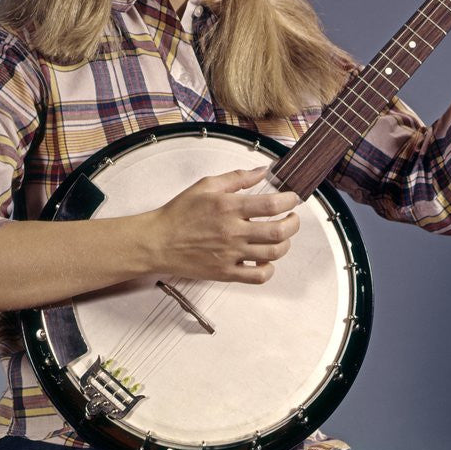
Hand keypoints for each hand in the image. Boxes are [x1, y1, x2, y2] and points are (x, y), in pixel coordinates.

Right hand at [151, 167, 299, 283]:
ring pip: (272, 254)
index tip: (293, 199)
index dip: (290, 201)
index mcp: (229, 207)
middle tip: (292, 218)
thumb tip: (262, 171)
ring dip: (285, 245)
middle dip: (293, 223)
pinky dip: (268, 269)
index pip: (272, 205)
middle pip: (279, 231)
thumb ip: (237, 177)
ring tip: (282, 237)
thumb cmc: (179, 213)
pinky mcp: (225, 272)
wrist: (157, 242)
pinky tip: (265, 260)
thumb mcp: (206, 185)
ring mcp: (230, 254)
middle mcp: (233, 231)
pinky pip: (257, 277)